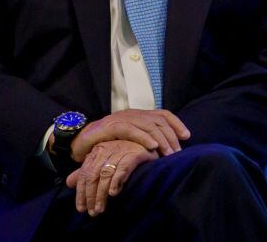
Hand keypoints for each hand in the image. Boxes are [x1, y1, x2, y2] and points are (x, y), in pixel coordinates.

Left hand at [66, 140, 156, 215]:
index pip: (85, 173)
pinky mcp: (135, 153)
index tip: (81, 209)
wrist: (150, 146)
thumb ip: (88, 172)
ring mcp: (121, 149)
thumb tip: (69, 182)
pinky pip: (123, 167)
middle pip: (93, 174)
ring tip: (100, 208)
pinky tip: (114, 193)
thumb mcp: (105, 163)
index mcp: (98, 151)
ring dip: (101, 193)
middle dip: (91, 195)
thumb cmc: (127, 156)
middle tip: (92, 212)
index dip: (81, 192)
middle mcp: (107, 148)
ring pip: (106, 173)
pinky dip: (117, 180)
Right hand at [69, 109, 189, 161]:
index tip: (187, 136)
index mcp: (137, 115)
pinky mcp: (110, 126)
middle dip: (170, 135)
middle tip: (177, 152)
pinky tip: (152, 147)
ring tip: (169, 153)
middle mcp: (131, 114)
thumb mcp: (129, 142)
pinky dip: (143, 137)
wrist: (80, 142)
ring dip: (160, 139)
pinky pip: (130, 130)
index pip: (162, 113)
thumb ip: (144, 141)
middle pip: (157, 120)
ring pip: (147, 124)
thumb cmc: (106, 144)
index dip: (176, 123)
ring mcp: (120, 118)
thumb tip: (165, 151)